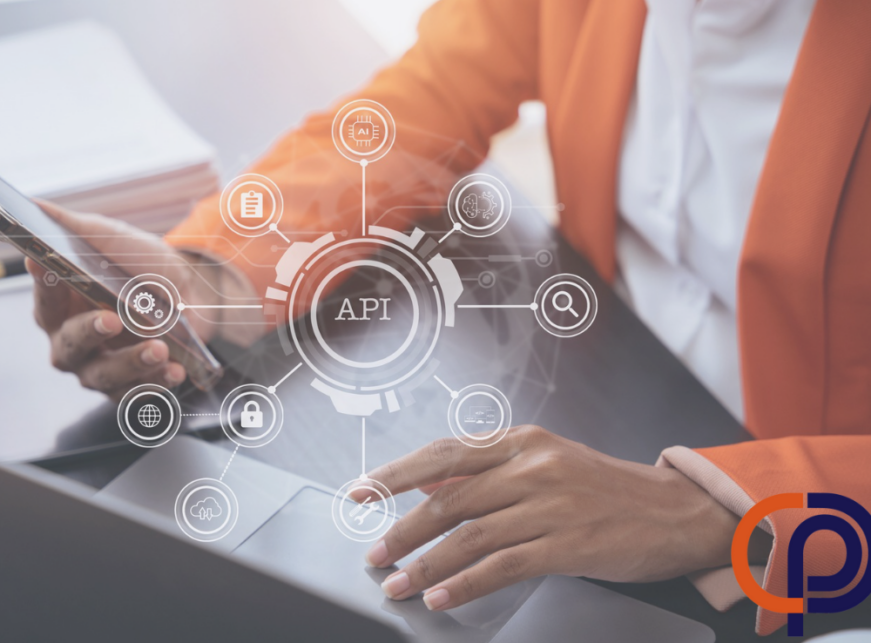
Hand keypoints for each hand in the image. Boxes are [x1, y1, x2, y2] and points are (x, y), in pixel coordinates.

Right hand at [29, 202, 260, 401]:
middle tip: (113, 318)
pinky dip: (155, 385)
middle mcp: (73, 341)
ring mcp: (99, 367)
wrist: (192, 290)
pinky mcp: (129, 386)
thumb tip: (36, 205)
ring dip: (131, 363)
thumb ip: (72, 227)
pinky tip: (174, 371)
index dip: (43, 286)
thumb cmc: (142, 265)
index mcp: (60, 306)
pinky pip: (135, 395)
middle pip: (68, 347)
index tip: (44, 263)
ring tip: (158, 348)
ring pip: (103, 376)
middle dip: (90, 333)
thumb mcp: (110, 238)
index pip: (44, 299)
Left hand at [357, 426, 740, 611]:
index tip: (361, 492)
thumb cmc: (604, 487)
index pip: (443, 454)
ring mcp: (551, 505)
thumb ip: (486, 471)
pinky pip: (503, 566)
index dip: (396, 474)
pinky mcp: (569, 544)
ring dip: (425, 564)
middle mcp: (533, 466)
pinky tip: (440, 596)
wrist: (675, 511)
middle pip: (450, 499)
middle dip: (402, 530)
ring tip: (396, 583)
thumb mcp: (544, 462)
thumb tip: (427, 483)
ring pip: (470, 536)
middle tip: (374, 553)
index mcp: (522, 441)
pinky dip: (464, 584)